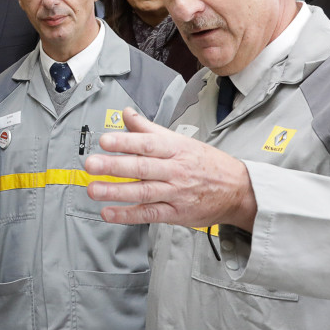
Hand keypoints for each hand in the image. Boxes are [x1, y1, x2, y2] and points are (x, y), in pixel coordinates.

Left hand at [83, 107, 256, 230]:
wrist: (238, 189)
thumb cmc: (207, 163)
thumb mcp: (181, 140)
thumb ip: (149, 129)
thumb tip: (126, 114)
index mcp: (175, 149)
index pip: (148, 144)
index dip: (126, 142)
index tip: (105, 141)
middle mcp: (175, 170)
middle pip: (142, 168)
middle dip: (115, 166)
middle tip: (91, 164)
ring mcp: (176, 193)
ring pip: (143, 192)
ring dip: (116, 192)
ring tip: (94, 189)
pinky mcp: (176, 213)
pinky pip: (149, 214)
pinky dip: (128, 215)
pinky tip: (109, 213)